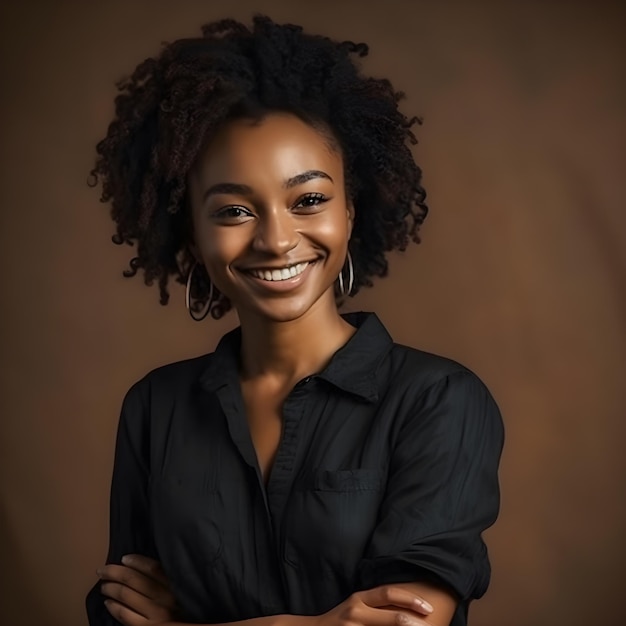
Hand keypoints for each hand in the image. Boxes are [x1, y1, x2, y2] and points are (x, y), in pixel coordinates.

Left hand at [97, 554, 178, 624]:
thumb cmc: (184, 609)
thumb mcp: (184, 590)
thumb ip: (170, 580)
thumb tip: (144, 567)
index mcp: (176, 584)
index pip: (153, 567)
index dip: (136, 561)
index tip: (125, 558)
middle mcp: (166, 597)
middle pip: (134, 579)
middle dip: (115, 572)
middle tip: (103, 570)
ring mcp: (155, 613)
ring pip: (126, 595)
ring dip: (111, 588)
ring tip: (104, 585)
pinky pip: (124, 615)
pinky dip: (113, 607)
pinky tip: (108, 603)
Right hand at [315, 585, 433, 625]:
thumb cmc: (340, 621)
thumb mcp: (356, 607)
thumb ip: (376, 605)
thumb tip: (406, 610)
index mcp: (360, 598)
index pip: (389, 593)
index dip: (410, 599)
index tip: (429, 608)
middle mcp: (356, 610)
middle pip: (392, 616)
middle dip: (415, 623)